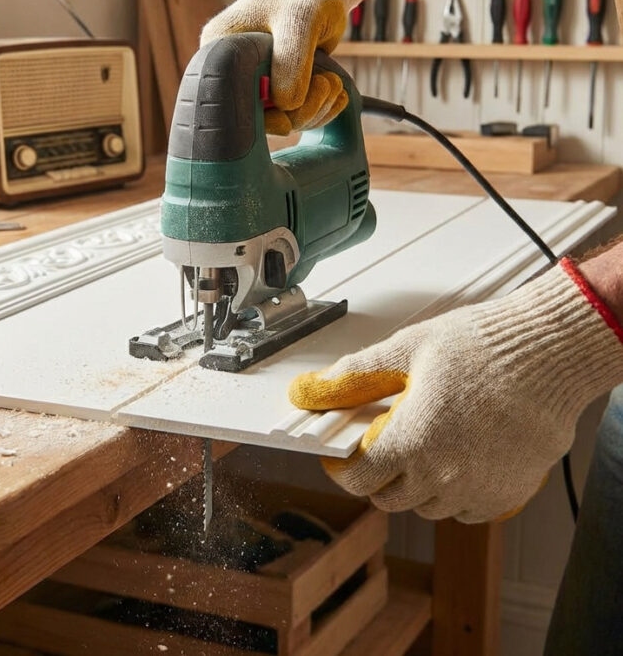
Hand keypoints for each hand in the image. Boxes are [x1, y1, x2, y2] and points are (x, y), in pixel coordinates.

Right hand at [200, 0, 369, 134]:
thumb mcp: (298, 21)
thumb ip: (290, 61)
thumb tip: (286, 105)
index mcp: (219, 51)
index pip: (231, 98)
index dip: (260, 114)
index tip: (290, 112)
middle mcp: (233, 69)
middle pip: (258, 115)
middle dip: (297, 110)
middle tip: (325, 86)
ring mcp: (257, 79)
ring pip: (282, 117)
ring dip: (314, 108)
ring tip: (333, 82)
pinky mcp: (279, 86)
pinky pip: (295, 112)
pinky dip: (319, 108)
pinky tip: (335, 92)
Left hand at [289, 259, 622, 522]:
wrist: (548, 355)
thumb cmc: (481, 347)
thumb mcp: (406, 349)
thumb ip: (354, 376)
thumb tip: (309, 390)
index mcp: (413, 441)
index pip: (358, 478)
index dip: (341, 467)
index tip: (340, 454)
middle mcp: (443, 476)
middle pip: (388, 498)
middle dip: (375, 474)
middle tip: (382, 441)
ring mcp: (477, 490)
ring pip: (425, 507)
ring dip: (413, 483)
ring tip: (424, 441)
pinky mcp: (505, 496)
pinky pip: (462, 511)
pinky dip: (451, 492)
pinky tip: (456, 455)